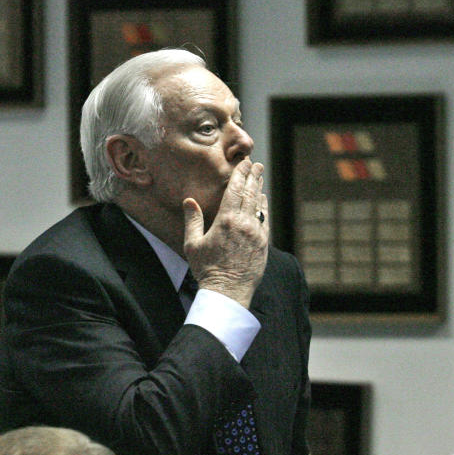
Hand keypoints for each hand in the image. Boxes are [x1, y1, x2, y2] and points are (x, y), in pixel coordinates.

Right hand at [183, 158, 268, 307]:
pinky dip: (263, 207)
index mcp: (226, 220)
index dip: (240, 174)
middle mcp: (244, 223)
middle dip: (253, 177)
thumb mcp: (192, 244)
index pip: (235, 190)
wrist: (227, 291)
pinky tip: (262, 200)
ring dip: (259, 189)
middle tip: (255, 165)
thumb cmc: (206, 269)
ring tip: (259, 177)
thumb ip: (192, 220)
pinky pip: (264, 219)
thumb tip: (189, 201)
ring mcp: (256, 233)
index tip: (244, 163)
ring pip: (259, 205)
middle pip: (250, 193)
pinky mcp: (263, 243)